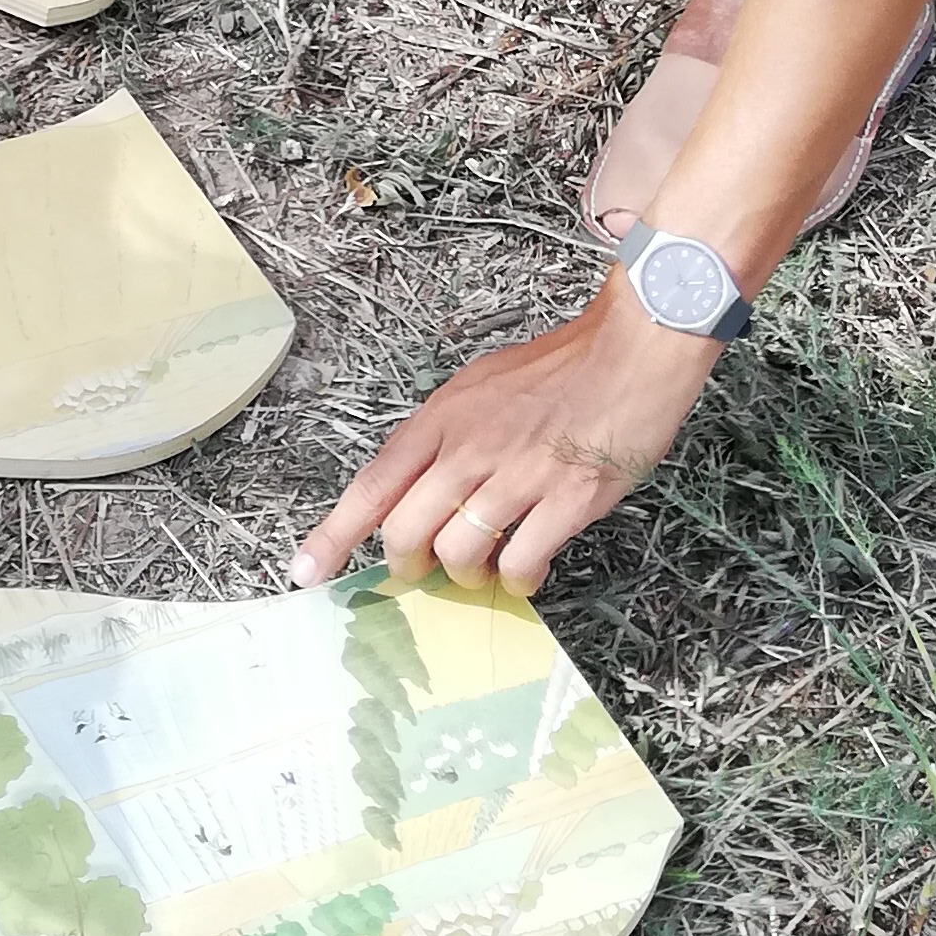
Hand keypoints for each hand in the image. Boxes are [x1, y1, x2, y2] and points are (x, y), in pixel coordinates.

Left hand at [293, 291, 718, 599]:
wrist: (630, 354)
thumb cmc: (557, 370)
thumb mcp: (477, 388)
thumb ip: (444, 437)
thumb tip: (415, 487)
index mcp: (442, 418)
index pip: (373, 484)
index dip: (334, 534)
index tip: (306, 570)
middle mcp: (470, 448)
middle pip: (406, 529)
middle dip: (405, 565)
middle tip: (418, 571)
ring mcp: (519, 475)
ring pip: (459, 552)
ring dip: (464, 575)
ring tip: (481, 569)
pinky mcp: (567, 499)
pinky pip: (522, 562)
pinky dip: (516, 581)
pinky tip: (523, 572)